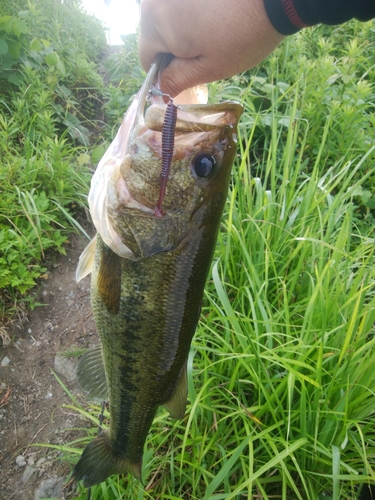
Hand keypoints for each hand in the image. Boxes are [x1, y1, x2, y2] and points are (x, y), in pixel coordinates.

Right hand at [139, 0, 284, 96]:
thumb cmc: (243, 34)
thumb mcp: (208, 68)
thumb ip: (177, 80)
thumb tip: (158, 92)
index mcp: (155, 22)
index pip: (147, 58)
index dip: (166, 72)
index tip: (189, 73)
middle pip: (155, 34)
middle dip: (175, 47)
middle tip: (207, 51)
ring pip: (167, 17)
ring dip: (185, 29)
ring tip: (215, 30)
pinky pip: (181, 2)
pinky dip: (193, 10)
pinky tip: (217, 13)